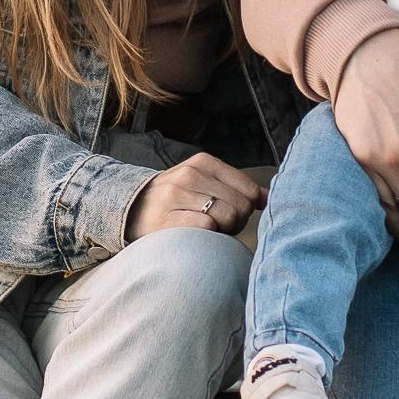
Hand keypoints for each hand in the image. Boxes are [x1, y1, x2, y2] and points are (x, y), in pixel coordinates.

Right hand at [126, 152, 264, 238]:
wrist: (129, 210)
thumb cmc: (176, 200)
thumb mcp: (204, 183)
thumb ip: (236, 188)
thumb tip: (269, 198)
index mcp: (203, 162)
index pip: (249, 190)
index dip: (246, 208)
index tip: (231, 213)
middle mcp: (190, 174)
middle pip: (241, 206)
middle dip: (235, 222)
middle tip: (217, 226)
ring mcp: (176, 196)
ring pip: (227, 216)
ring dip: (222, 231)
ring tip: (206, 230)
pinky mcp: (167, 219)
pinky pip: (207, 228)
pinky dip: (207, 237)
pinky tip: (194, 236)